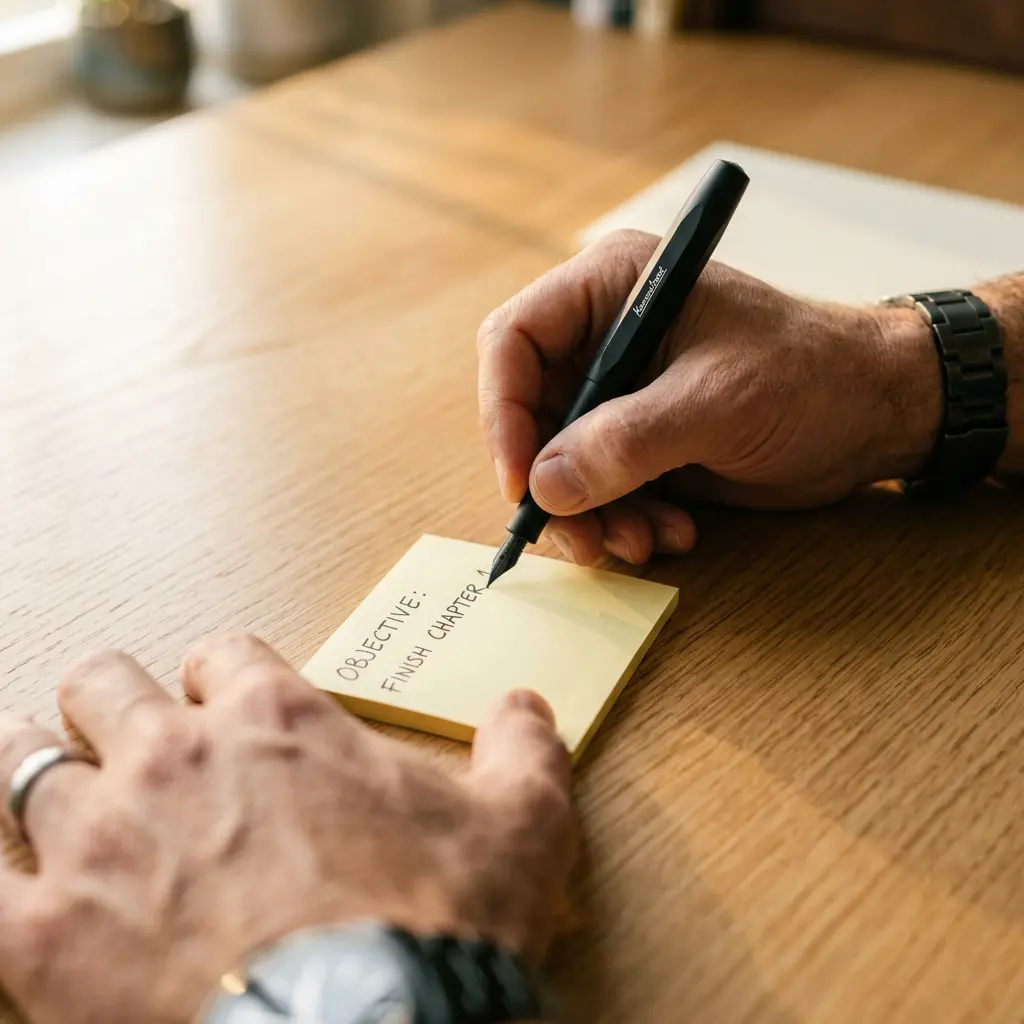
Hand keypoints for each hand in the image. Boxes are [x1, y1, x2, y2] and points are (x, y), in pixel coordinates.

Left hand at [0, 633, 573, 1023]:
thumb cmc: (438, 929)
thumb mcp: (520, 826)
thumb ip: (523, 750)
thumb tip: (526, 707)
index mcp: (278, 721)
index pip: (223, 655)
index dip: (223, 678)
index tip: (227, 705)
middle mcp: (178, 759)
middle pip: (105, 684)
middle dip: (113, 703)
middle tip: (126, 738)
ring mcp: (101, 842)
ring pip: (25, 764)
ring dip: (34, 773)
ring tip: (50, 794)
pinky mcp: (45, 940)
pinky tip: (7, 893)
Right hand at [478, 230, 939, 564]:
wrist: (876, 413)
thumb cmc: (810, 376)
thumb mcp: (716, 403)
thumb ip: (627, 442)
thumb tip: (544, 487)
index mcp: (611, 289)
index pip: (514, 342)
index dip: (504, 414)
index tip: (522, 484)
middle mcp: (604, 338)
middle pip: (530, 415)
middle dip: (552, 483)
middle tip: (582, 537)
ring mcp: (621, 394)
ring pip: (560, 464)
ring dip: (590, 515)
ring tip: (639, 543)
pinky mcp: (640, 441)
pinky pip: (598, 488)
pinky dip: (621, 521)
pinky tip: (670, 533)